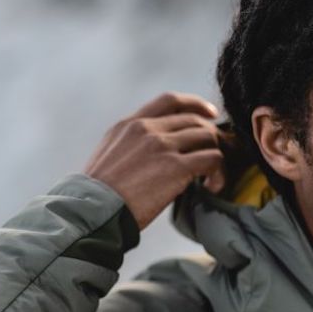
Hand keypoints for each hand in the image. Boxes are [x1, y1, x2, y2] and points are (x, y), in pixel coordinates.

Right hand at [83, 92, 225, 231]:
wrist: (94, 211)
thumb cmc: (100, 193)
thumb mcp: (111, 153)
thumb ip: (134, 142)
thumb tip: (159, 147)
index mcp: (130, 124)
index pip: (170, 100)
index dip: (196, 104)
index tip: (210, 114)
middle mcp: (147, 129)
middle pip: (195, 121)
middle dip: (212, 137)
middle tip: (216, 156)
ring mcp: (162, 146)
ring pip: (208, 137)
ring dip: (218, 157)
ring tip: (212, 177)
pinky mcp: (175, 167)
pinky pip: (213, 159)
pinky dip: (219, 173)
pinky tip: (212, 186)